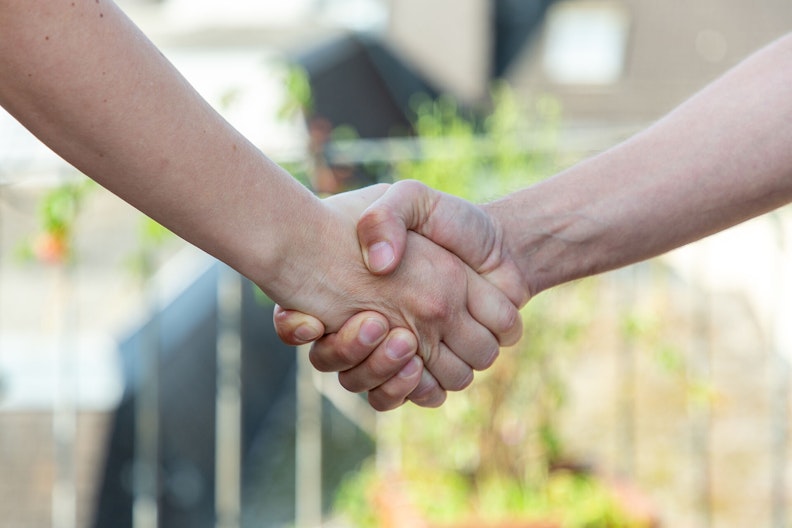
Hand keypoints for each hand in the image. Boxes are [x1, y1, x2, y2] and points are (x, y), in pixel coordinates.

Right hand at [275, 184, 521, 401]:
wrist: (500, 245)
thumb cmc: (451, 222)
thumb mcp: (411, 200)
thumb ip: (386, 218)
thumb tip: (378, 264)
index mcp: (352, 289)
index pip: (298, 323)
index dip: (295, 326)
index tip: (310, 318)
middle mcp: (369, 324)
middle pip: (332, 360)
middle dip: (348, 350)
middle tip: (375, 323)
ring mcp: (398, 351)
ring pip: (367, 383)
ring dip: (382, 368)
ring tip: (404, 340)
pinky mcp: (429, 370)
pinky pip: (404, 397)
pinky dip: (406, 387)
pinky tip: (416, 364)